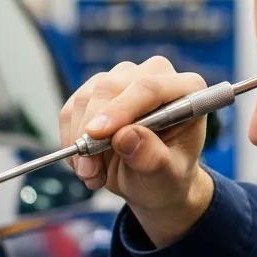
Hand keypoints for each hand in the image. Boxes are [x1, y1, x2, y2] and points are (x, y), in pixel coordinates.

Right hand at [60, 54, 214, 246]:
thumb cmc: (168, 175)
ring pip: (86, 98)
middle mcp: (154, 75)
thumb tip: (125, 137)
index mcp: (186, 89)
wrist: (152, 181)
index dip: (120, 109)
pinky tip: (86, 164)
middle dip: (92, 132)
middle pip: (110, 87)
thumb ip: (152, 157)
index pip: (148, 87)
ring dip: (80, 141)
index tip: (97, 134)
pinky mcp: (95, 91)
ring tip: (93, 175)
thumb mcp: (167, 176)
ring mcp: (122, 79)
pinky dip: (70, 140)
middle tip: (89, 171)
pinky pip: (71, 110)